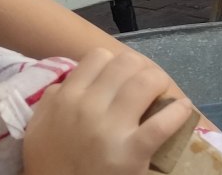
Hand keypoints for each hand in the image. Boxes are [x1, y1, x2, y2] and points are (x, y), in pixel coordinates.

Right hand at [22, 49, 192, 174]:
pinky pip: (163, 122)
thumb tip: (67, 83)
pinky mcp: (133, 151)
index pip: (98, 57)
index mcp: (66, 99)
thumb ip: (51, 101)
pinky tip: (184, 109)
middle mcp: (88, 107)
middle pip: (126, 64)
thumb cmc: (49, 165)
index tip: (120, 78)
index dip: (113, 64)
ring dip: (160, 84)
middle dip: (140, 70)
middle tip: (145, 85)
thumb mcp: (37, 129)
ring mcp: (111, 128)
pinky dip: (179, 112)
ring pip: (146, 82)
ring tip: (162, 93)